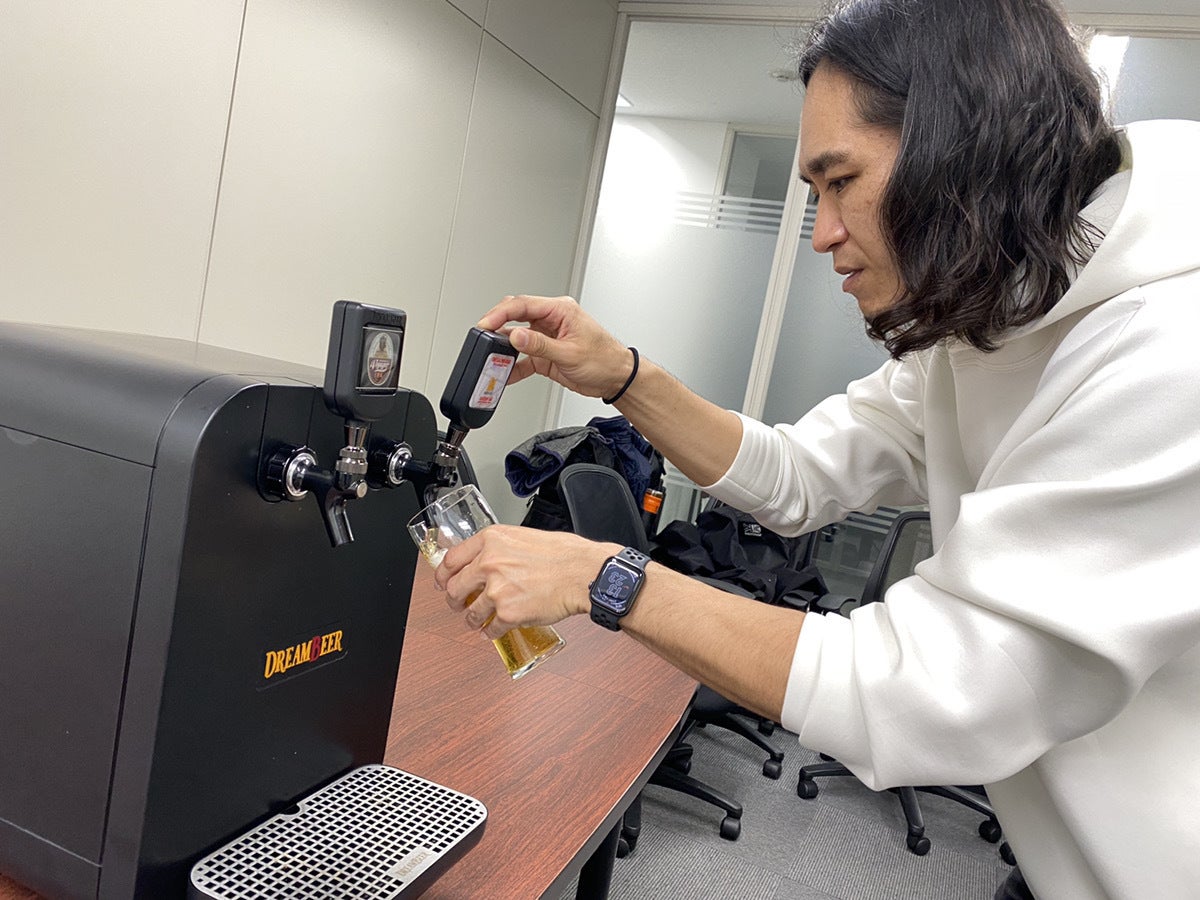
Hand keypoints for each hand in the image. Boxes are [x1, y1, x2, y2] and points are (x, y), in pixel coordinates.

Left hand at [435, 525, 616, 639]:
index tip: (444, 581)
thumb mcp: (522, 536)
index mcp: (491, 540)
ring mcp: (497, 590)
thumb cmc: (563, 553)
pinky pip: (490, 628)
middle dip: (454, 599)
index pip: (451, 559)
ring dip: (472, 618)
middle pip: (453, 587)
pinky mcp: (508, 613)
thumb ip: (499, 547)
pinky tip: (493, 630)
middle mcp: (489, 563)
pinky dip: (490, 632)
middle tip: (457, 603)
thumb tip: (484, 559)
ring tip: (477, 620)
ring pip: (470, 611)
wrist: (582, 573)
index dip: (443, 574)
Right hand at [477, 295, 633, 398]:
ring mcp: (547, 337)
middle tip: (482, 338)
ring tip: (491, 358)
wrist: (616, 378)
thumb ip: (540, 345)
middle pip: (515, 317)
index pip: (523, 304)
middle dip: (497, 327)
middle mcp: (551, 320)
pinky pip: (523, 358)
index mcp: (560, 310)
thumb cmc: (604, 359)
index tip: (486, 324)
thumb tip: (516, 336)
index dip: (500, 313)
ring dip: (504, 349)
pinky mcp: (545, 354)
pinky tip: (505, 374)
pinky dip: (513, 366)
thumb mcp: (570, 353)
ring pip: (516, 338)